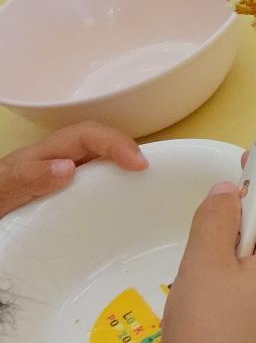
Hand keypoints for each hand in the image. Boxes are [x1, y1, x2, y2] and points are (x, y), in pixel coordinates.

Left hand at [0, 122, 146, 218]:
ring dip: (124, 167)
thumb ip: (28, 177)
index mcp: (43, 155)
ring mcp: (60, 176)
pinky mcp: (63, 194)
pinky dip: (113, 188)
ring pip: (100, 161)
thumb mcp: (2, 190)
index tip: (139, 165)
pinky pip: (94, 182)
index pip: (88, 135)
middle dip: (129, 150)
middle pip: (100, 143)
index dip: (117, 143)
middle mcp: (56, 160)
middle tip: (154, 175)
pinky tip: (119, 207)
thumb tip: (70, 168)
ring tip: (144, 189)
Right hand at [154, 165, 255, 342]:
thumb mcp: (203, 264)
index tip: (247, 153)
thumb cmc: (207, 333)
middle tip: (220, 199)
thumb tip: (230, 193)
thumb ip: (216, 218)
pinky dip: (246, 266)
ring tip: (211, 243)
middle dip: (255, 206)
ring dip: (246, 239)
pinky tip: (216, 279)